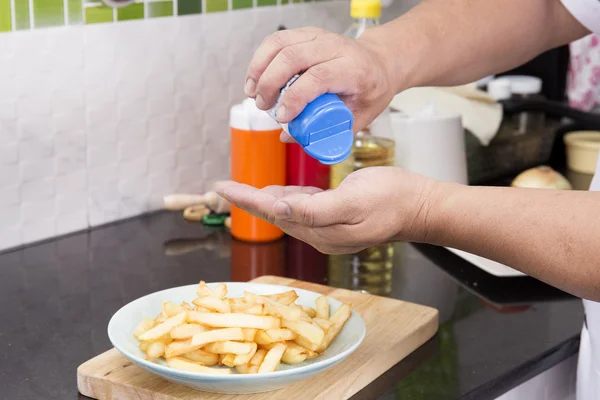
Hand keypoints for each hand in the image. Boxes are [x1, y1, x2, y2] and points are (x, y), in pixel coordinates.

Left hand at [217, 167, 436, 253]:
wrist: (420, 207)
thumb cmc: (391, 199)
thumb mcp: (352, 200)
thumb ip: (313, 208)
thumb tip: (278, 208)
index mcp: (320, 230)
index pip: (273, 212)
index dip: (245, 198)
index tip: (222, 187)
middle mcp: (319, 233)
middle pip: (274, 214)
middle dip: (248, 201)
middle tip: (224, 187)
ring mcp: (328, 227)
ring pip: (287, 211)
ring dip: (265, 199)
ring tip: (243, 189)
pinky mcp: (336, 218)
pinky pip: (303, 208)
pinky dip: (287, 198)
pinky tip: (279, 191)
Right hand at [244, 27, 397, 141]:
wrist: (381, 63)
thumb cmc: (371, 90)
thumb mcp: (358, 117)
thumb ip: (326, 131)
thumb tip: (288, 137)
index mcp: (353, 69)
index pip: (318, 78)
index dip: (295, 97)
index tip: (282, 116)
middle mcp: (336, 48)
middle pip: (293, 57)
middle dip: (270, 83)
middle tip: (262, 106)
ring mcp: (320, 37)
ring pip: (280, 44)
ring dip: (260, 68)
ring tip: (253, 92)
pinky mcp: (307, 33)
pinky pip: (277, 39)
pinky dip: (261, 57)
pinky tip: (255, 76)